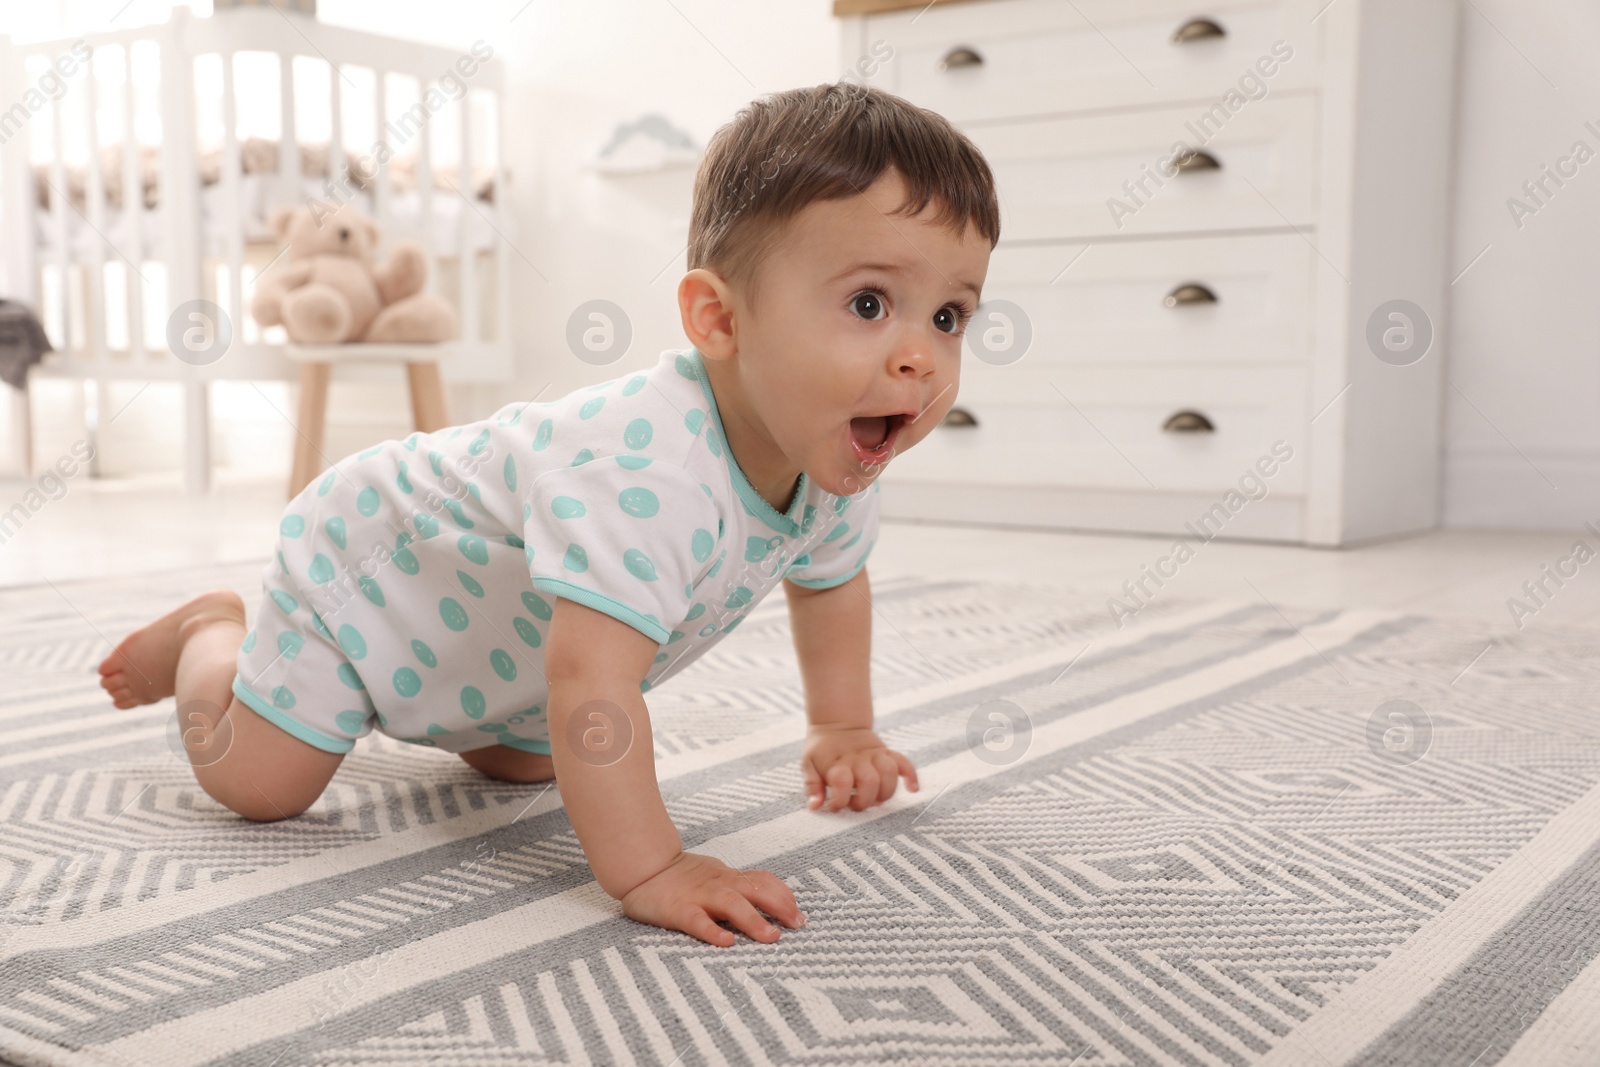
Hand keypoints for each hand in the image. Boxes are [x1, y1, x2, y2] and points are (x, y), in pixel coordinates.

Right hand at [619, 851, 805, 946]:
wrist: (643, 866)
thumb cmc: (681, 876)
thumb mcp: (715, 876)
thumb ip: (737, 887)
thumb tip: (768, 901)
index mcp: (728, 878)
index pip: (763, 880)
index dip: (784, 895)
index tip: (799, 913)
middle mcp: (719, 884)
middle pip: (756, 890)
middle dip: (780, 906)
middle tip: (798, 925)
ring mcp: (699, 896)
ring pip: (732, 904)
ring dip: (754, 920)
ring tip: (771, 936)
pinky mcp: (678, 910)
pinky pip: (698, 921)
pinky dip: (713, 931)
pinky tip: (726, 942)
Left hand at [802, 725, 919, 811]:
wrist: (836, 725)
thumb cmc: (821, 750)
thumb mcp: (808, 764)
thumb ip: (812, 785)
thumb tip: (814, 806)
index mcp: (837, 762)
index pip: (841, 783)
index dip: (839, 801)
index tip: (834, 807)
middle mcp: (858, 758)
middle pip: (869, 781)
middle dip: (864, 801)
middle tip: (856, 804)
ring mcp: (875, 755)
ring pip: (889, 773)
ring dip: (885, 793)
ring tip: (876, 800)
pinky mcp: (887, 753)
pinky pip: (904, 762)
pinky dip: (911, 775)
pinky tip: (912, 789)